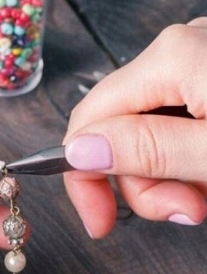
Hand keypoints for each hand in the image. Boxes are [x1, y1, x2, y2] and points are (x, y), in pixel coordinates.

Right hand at [63, 17, 206, 237]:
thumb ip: (150, 149)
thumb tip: (77, 151)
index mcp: (170, 59)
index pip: (88, 122)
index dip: (83, 178)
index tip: (99, 222)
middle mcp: (176, 51)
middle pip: (118, 130)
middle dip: (143, 183)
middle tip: (186, 210)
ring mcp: (195, 63)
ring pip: (147, 133)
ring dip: (170, 177)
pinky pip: (174, 125)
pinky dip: (187, 159)